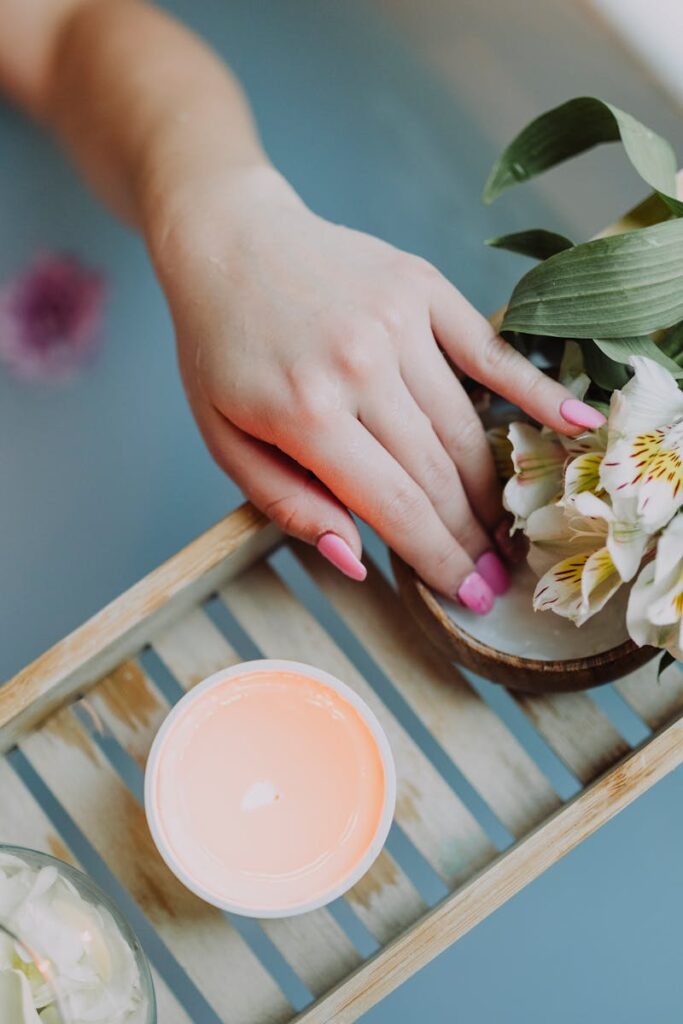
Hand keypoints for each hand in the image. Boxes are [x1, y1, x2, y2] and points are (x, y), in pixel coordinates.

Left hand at [151, 168, 600, 609]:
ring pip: (465, 427)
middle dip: (470, 537)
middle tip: (494, 577)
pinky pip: (490, 350)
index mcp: (306, 414)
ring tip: (504, 528)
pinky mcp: (422, 288)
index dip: (438, 560)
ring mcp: (398, 323)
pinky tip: (575, 423)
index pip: (395, 507)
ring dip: (491, 487)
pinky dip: (535, 391)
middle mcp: (360, 367)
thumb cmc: (221, 349)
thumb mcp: (224, 440)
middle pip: (438, 475)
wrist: (227, 242)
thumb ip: (288, 504)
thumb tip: (357, 560)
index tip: (468, 596)